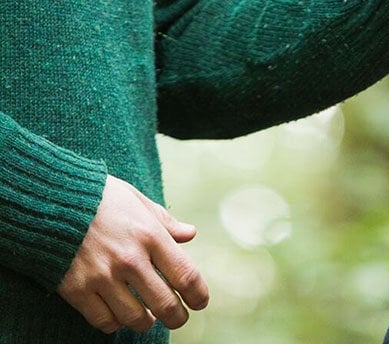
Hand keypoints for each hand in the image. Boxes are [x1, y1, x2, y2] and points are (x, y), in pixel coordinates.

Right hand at [56, 175, 208, 334]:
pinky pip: (104, 320)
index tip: (200, 302)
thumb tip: (190, 235)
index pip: (184, 274)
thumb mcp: (138, 201)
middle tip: (179, 319)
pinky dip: (115, 323)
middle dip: (177, 317)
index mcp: (150, 235)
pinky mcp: (77, 290)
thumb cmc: (101, 198)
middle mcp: (130, 259)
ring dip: (146, 322)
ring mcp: (103, 277)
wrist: (53, 201)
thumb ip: (165, 222)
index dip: (198, 294)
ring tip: (149, 318)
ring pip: (135, 318)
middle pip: (164, 303)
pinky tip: (119, 315)